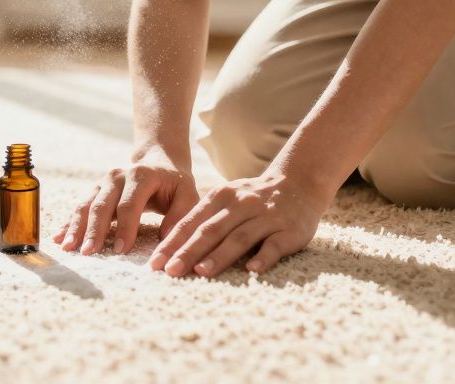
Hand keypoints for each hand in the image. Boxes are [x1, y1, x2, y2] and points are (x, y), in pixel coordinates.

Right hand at [54, 147, 198, 255]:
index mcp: (141, 176)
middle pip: (102, 205)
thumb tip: (167, 242)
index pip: (130, 204)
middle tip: (88, 253)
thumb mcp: (187, 195)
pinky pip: (79, 207)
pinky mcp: (95, 190)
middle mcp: (117, 176)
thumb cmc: (175, 185)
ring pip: (86, 205)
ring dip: (76, 228)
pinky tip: (58, 238)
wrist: (158, 162)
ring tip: (68, 248)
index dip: (125, 228)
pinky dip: (69, 223)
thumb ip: (180, 216)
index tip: (120, 250)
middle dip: (94, 230)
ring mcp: (103, 182)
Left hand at [149, 168, 329, 277]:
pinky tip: (251, 270)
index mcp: (221, 197)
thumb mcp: (226, 199)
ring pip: (239, 237)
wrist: (299, 183)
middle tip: (170, 271)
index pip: (191, 222)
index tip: (155, 262)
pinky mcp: (289, 230)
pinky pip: (274, 245)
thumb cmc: (253, 199)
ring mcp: (265, 217)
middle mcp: (241, 205)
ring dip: (219, 255)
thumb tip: (171, 248)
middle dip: (188, 251)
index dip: (172, 242)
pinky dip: (263, 257)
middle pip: (210, 230)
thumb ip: (204, 219)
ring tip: (201, 272)